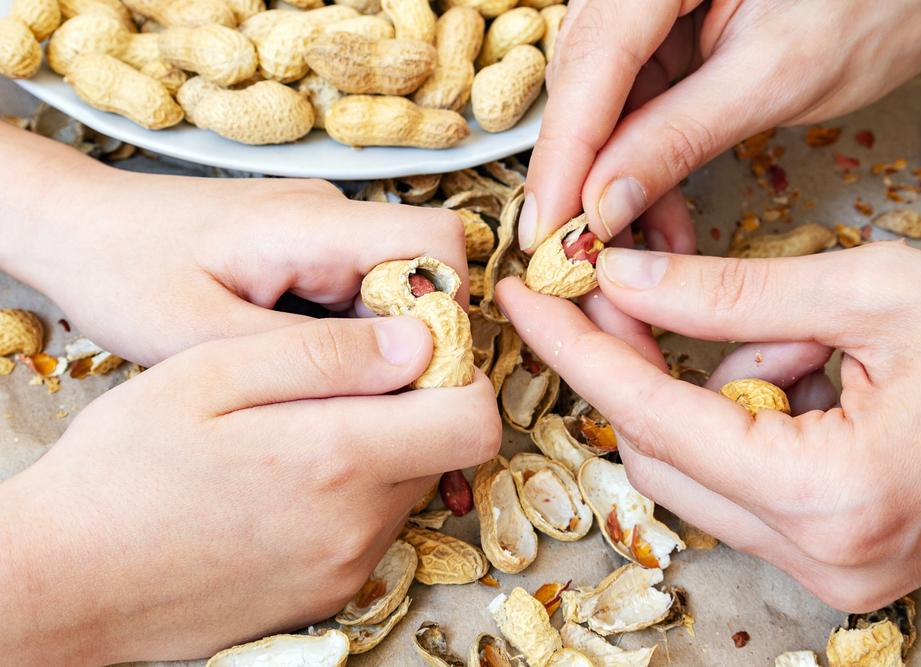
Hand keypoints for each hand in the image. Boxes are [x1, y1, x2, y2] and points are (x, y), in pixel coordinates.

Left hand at [0, 122, 466, 366]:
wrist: (72, 228)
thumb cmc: (122, 273)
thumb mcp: (202, 337)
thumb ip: (307, 356)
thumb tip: (409, 369)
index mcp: (312, 224)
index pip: (439, 243)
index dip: (452, 311)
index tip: (419, 378)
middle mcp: (331, 216)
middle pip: (425, 272)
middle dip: (415, 344)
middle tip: (370, 408)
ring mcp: (320, 231)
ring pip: (393, 291)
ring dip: (379, 347)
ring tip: (329, 396)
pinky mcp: (305, 250)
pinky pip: (357, 295)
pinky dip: (350, 341)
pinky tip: (308, 376)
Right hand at [0, 317, 500, 663]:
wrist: (66, 581)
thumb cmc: (122, 469)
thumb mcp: (211, 373)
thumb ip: (325, 354)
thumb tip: (416, 341)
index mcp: (338, 458)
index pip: (473, 420)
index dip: (457, 375)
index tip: (410, 350)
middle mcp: (359, 524)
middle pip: (443, 450)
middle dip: (414, 408)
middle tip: (339, 385)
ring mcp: (346, 566)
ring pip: (408, 486)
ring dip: (380, 451)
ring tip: (299, 433)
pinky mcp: (329, 593)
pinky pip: (373, 528)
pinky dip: (352, 495)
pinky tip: (287, 482)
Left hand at [496, 242, 920, 610]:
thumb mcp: (872, 292)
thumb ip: (731, 292)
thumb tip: (622, 281)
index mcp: (830, 495)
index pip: (655, 416)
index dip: (578, 351)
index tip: (525, 301)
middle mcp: (823, 556)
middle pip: (666, 452)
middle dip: (634, 365)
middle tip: (619, 290)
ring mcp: (835, 571)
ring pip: (703, 471)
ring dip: (708, 391)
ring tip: (792, 333)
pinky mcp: (843, 559)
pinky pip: (748, 485)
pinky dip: (748, 420)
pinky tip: (809, 374)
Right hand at [519, 0, 920, 251]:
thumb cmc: (871, 3)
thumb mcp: (775, 77)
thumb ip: (681, 136)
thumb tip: (603, 203)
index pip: (590, 65)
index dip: (562, 156)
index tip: (544, 230)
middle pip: (581, 86)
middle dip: (581, 177)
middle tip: (577, 255)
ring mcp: (646, 11)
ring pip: (601, 106)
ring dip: (615, 183)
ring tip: (638, 246)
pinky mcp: (662, 41)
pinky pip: (632, 110)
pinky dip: (643, 168)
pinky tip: (659, 215)